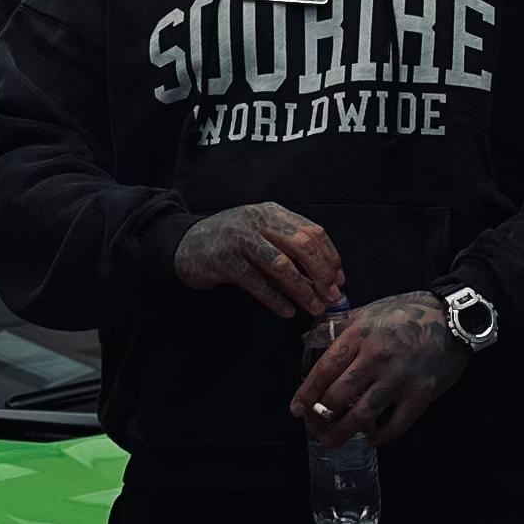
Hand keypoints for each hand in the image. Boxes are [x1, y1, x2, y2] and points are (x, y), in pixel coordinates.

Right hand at [172, 203, 343, 322]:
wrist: (184, 244)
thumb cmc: (230, 242)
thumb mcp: (261, 235)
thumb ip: (289, 248)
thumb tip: (326, 278)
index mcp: (271, 212)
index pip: (311, 231)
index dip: (329, 257)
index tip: (338, 280)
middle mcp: (257, 220)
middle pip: (300, 245)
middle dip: (320, 273)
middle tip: (330, 296)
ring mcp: (238, 239)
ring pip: (280, 265)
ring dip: (302, 289)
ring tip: (314, 308)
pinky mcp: (223, 260)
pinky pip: (255, 282)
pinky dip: (274, 299)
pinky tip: (286, 311)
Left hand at [290, 292, 467, 448]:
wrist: (453, 319)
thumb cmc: (408, 313)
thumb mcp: (369, 311)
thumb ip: (340, 326)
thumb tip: (309, 339)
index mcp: (360, 335)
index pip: (325, 369)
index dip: (307, 392)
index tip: (297, 409)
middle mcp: (377, 357)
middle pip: (339, 395)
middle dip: (321, 417)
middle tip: (313, 427)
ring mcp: (400, 377)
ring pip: (363, 413)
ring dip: (344, 432)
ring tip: (332, 441)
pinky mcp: (421, 393)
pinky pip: (396, 423)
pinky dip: (381, 436)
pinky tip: (371, 440)